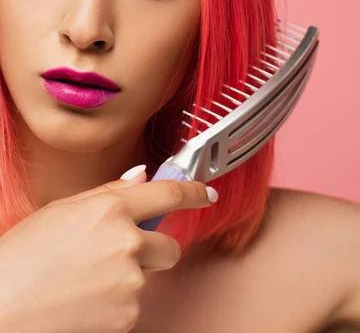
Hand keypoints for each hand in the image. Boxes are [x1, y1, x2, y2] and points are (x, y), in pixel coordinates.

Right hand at [0, 167, 216, 332]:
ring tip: (87, 280)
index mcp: (110, 210)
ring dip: (129, 279)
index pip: (167, 194)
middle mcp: (126, 243)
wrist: (1, 307)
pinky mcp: (127, 316)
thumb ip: (108, 193)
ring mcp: (129, 281)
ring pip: (148, 279)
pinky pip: (133, 306)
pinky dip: (115, 305)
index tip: (205, 192)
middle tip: (119, 256)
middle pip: (170, 247)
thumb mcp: (62, 210)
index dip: (192, 192)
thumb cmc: (21, 257)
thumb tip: (141, 177)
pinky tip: (85, 300)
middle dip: (154, 251)